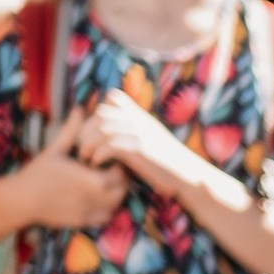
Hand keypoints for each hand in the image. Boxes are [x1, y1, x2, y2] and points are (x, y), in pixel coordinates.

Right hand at [17, 119, 128, 229]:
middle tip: (111, 171)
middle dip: (120, 181)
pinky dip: (106, 209)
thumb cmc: (38, 172)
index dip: (119, 166)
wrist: (21, 200)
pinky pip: (105, 217)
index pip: (121, 173)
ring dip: (115, 195)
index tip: (110, 159)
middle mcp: (94, 199)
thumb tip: (79, 108)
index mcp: (91, 180)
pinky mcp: (83, 222)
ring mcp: (90, 212)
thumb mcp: (55, 149)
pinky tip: (96, 199)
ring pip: (116, 205)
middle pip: (123, 191)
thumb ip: (71, 130)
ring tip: (104, 184)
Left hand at [79, 90, 227, 220]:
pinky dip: (98, 155)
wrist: (190, 176)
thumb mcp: (154, 139)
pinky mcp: (139, 150)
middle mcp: (139, 120)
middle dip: (87, 130)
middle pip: (101, 114)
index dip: (99, 110)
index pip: (113, 97)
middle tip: (83, 148)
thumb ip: (137, 130)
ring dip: (88, 144)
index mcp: (142, 116)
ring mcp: (140, 133)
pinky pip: (109, 146)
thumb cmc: (170, 164)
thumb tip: (117, 131)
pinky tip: (98, 164)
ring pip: (101, 130)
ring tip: (86, 158)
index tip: (94, 131)